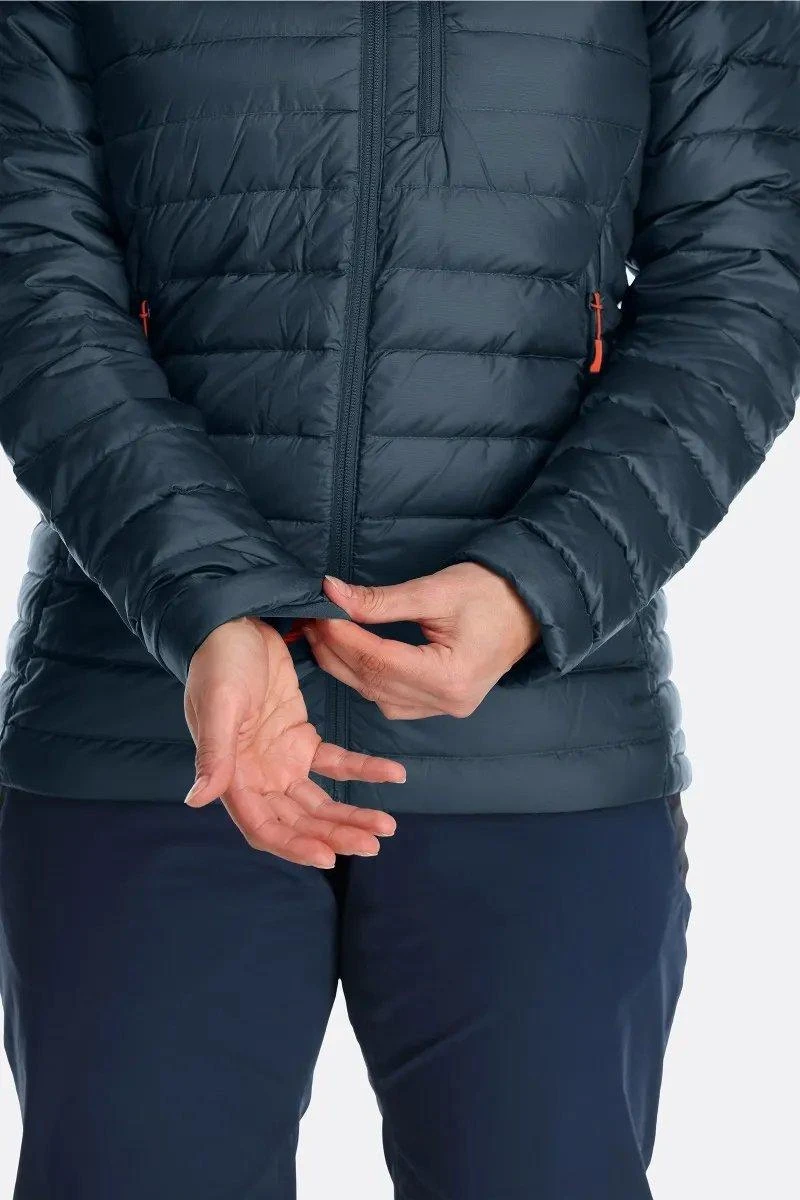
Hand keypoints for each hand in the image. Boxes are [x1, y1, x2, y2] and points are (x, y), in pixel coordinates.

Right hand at [183, 617, 404, 865]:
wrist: (233, 622)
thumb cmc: (217, 661)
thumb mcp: (217, 705)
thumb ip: (213, 754)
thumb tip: (196, 799)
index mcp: (233, 776)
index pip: (264, 827)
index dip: (294, 846)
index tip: (329, 856)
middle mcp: (257, 777)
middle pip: (299, 822)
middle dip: (334, 835)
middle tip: (373, 845)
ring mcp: (281, 760)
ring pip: (320, 802)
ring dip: (351, 816)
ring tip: (387, 827)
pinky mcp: (300, 738)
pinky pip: (336, 763)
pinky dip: (364, 770)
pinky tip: (393, 774)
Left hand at [303, 564, 539, 719]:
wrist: (532, 607)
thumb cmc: (491, 592)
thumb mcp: (435, 590)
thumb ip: (380, 600)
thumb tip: (331, 593)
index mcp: (449, 677)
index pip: (377, 660)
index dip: (342, 636)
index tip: (319, 610)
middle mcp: (445, 702)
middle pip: (372, 682)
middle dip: (335, 650)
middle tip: (310, 620)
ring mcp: (444, 710)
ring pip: (376, 696)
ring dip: (345, 666)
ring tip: (323, 634)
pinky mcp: (441, 705)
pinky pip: (391, 700)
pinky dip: (366, 679)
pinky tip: (351, 655)